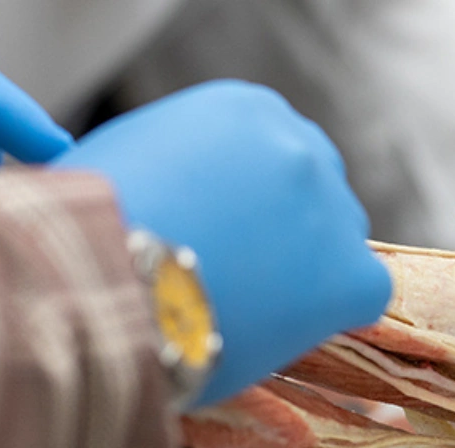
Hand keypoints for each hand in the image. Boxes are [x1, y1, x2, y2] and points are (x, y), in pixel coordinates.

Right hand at [55, 80, 392, 407]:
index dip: (253, 197)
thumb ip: (175, 160)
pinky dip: (334, 314)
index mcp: (243, 110)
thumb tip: (171, 188)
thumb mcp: (123, 158)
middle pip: (313, 188)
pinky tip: (289, 331)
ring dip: (309, 271)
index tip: (227, 229)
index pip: (273, 149)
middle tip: (242, 272)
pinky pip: (365, 292)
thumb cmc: (89, 228)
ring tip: (249, 308)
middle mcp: (296, 145)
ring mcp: (329, 207)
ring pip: (341, 241)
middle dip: (287, 227)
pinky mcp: (349, 272)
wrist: (100, 284)